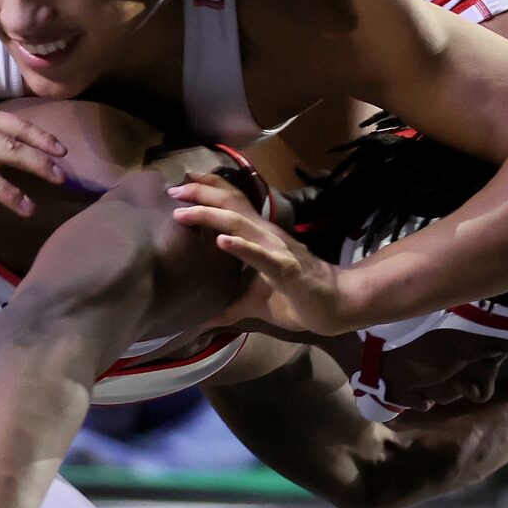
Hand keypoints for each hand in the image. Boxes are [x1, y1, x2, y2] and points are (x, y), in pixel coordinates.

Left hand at [166, 175, 361, 335]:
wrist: (334, 307)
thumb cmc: (295, 299)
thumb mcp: (252, 302)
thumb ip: (228, 308)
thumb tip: (202, 323)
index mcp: (259, 236)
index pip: (232, 202)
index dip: (207, 188)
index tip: (180, 184)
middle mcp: (266, 235)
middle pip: (231, 203)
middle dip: (202, 193)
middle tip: (174, 190)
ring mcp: (276, 250)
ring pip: (241, 223)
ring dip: (211, 215)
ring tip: (184, 212)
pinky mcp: (286, 270)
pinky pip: (262, 256)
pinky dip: (242, 247)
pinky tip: (222, 242)